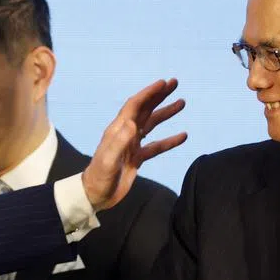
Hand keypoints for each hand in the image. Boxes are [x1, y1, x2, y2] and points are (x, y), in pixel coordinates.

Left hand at [82, 78, 186, 210]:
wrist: (95, 195)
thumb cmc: (99, 177)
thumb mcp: (108, 160)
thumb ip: (119, 142)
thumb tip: (132, 123)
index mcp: (117, 130)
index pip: (134, 105)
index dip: (148, 93)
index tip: (163, 83)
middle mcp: (125, 134)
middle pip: (144, 109)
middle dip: (159, 96)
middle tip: (175, 83)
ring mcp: (132, 146)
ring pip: (152, 124)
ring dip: (166, 113)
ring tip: (182, 102)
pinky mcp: (137, 158)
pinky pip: (156, 146)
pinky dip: (169, 140)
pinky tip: (183, 136)